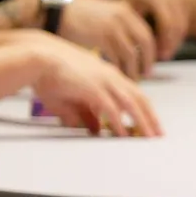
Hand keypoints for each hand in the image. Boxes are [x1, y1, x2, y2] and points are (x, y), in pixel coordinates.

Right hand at [27, 35, 162, 136]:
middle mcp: (111, 77)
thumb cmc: (51, 74)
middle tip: (158, 135)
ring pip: (132, 104)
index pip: (135, 94)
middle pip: (140, 99)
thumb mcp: (73, 98)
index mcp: (109, 75)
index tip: (152, 124)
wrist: (37, 57)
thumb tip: (95, 130)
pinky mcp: (93, 88)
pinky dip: (120, 123)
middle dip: (151, 118)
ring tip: (149, 138)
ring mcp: (104, 81)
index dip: (145, 110)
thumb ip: (86, 114)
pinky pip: (112, 109)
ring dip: (143, 122)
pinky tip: (123, 135)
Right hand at [57, 0, 157, 79]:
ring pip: (131, 55)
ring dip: (134, 71)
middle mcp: (122, 18)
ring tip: (132, 81)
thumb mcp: (103, 15)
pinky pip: (117, 60)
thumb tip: (129, 47)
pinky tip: (117, 78)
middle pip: (145, 44)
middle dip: (147, 61)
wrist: (53, 12)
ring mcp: (112, 28)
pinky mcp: (100, 40)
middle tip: (146, 74)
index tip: (151, 63)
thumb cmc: (74, 16)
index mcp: (125, 11)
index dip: (151, 51)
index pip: (146, 34)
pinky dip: (119, 72)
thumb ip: (118, 29)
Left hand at [117, 0, 190, 60]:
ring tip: (167, 51)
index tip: (158, 55)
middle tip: (164, 57)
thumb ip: (133, 24)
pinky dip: (178, 30)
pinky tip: (170, 40)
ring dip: (176, 39)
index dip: (164, 43)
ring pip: (183, 23)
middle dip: (172, 45)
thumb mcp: (130, 4)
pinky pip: (185, 17)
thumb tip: (131, 49)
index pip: (167, 26)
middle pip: (178, 27)